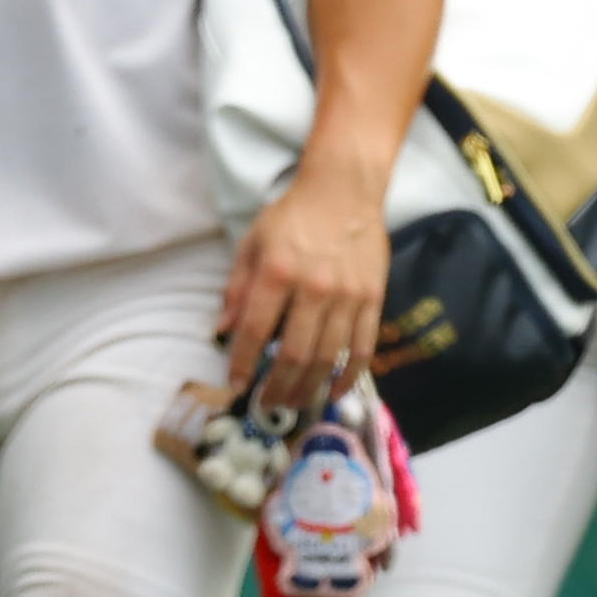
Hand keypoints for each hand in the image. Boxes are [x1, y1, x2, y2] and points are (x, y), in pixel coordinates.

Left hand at [221, 156, 389, 405]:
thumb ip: (237, 288)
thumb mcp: (252, 243)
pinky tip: (336, 391)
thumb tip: (222, 329)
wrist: (345, 192)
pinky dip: (350, 374)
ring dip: (309, 386)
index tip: (235, 383)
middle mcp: (314, 289)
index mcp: (278, 273)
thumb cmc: (292, 216)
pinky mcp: (373, 299)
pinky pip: (363, 347)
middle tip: (266, 405)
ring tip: (295, 403)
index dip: (241, 361)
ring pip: (328, 356)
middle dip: (277, 385)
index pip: (254, 330)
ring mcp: (348, 297)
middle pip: (294, 353)